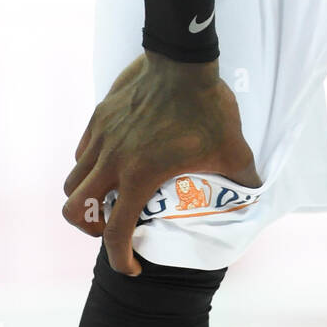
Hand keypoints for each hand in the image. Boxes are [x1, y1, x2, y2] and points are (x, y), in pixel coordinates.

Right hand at [62, 51, 261, 274]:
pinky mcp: (100, 115)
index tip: (132, 266)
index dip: (120, 259)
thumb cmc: (207, 106)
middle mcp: (112, 159)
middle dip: (90, 228)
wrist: (183, 59)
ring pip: (73, 178)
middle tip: (112, 226)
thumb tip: (253, 193)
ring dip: (86, 195)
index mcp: (139, 176)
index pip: (115, 233)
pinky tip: (113, 159)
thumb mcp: (233, 148)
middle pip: (74, 209)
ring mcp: (102, 136)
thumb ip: (241, 176)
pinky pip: (83, 150)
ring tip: (109, 195)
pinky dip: (91, 164)